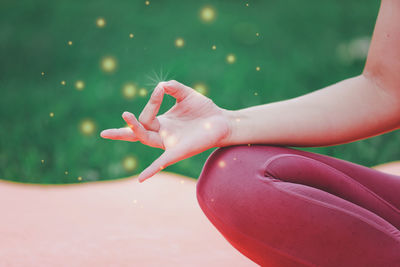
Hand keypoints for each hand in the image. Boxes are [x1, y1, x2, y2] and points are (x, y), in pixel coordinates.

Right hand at [100, 80, 231, 182]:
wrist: (222, 121)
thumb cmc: (204, 110)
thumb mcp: (186, 94)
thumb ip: (173, 88)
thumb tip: (160, 86)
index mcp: (163, 122)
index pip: (147, 114)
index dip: (152, 101)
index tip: (161, 90)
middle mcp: (163, 134)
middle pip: (138, 132)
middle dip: (125, 128)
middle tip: (111, 126)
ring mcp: (169, 144)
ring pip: (146, 139)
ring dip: (135, 130)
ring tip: (126, 117)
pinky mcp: (179, 151)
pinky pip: (163, 161)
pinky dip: (152, 170)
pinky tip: (141, 179)